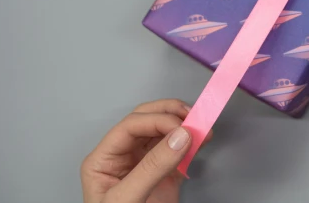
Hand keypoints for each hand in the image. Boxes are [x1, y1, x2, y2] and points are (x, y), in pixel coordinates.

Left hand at [81, 99, 210, 202]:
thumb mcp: (128, 200)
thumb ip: (152, 167)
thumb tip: (181, 135)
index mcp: (104, 159)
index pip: (131, 126)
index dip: (158, 120)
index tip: (183, 128)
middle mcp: (124, 156)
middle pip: (147, 120)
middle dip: (172, 115)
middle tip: (195, 119)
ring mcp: (145, 164)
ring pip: (165, 131)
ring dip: (185, 126)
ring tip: (203, 130)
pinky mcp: (165, 175)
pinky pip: (178, 150)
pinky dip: (192, 142)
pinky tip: (201, 142)